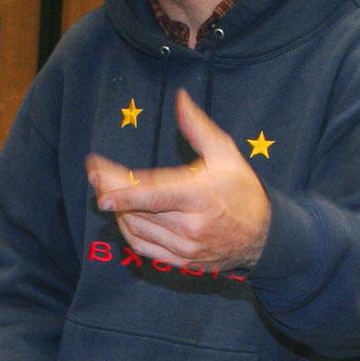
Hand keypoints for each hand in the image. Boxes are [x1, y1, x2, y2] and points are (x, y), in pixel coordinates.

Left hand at [87, 89, 270, 269]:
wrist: (263, 236)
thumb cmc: (242, 190)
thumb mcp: (225, 154)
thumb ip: (198, 128)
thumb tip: (180, 99)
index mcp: (199, 197)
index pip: (152, 196)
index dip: (122, 192)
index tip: (97, 182)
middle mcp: (190, 226)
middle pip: (137, 210)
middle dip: (111, 192)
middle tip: (96, 176)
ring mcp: (185, 248)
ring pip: (136, 229)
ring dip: (118, 210)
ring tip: (110, 191)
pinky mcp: (181, 261)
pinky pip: (143, 247)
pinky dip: (128, 231)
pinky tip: (123, 215)